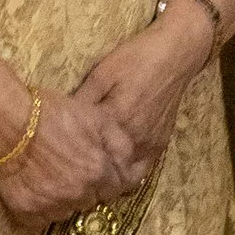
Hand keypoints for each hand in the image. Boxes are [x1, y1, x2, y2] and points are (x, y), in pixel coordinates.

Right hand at [0, 85, 151, 234]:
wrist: (6, 120)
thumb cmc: (51, 113)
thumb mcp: (95, 116)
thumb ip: (120, 143)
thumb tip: (132, 164)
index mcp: (98, 173)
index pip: (113, 189)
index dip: (104, 178)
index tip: (93, 169)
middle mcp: (78, 195)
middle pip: (90, 201)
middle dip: (84, 188)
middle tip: (67, 168)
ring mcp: (52, 206)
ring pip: (66, 212)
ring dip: (63, 200)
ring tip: (49, 178)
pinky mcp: (27, 212)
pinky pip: (40, 221)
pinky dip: (39, 210)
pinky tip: (34, 190)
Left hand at [70, 7, 213, 175]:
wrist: (175, 56)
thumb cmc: (135, 59)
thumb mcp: (102, 73)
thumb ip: (83, 99)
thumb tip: (61, 119)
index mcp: (117, 119)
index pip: (88, 148)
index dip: (72, 157)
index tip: (59, 163)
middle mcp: (135, 137)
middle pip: (107, 167)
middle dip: (89, 173)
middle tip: (71, 176)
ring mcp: (150, 144)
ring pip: (125, 175)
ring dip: (108, 178)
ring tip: (90, 178)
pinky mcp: (160, 145)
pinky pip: (142, 170)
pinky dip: (127, 174)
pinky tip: (113, 171)